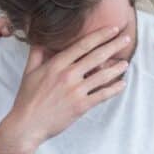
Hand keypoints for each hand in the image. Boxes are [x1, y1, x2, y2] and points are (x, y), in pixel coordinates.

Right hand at [0, 25, 129, 153]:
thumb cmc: (27, 98)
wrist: (27, 124)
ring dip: (117, 68)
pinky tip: (122, 84)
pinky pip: (102, 95)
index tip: (112, 29)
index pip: (83, 45)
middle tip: (127, 38)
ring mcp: (76, 91)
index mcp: (56, 64)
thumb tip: (38, 37)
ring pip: (102, 76)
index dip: (100, 35)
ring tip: (125, 63)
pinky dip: (114, 89)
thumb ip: (36, 53)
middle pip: (97, 56)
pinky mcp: (81, 106)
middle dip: (114, 46)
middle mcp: (68, 75)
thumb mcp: (29, 72)